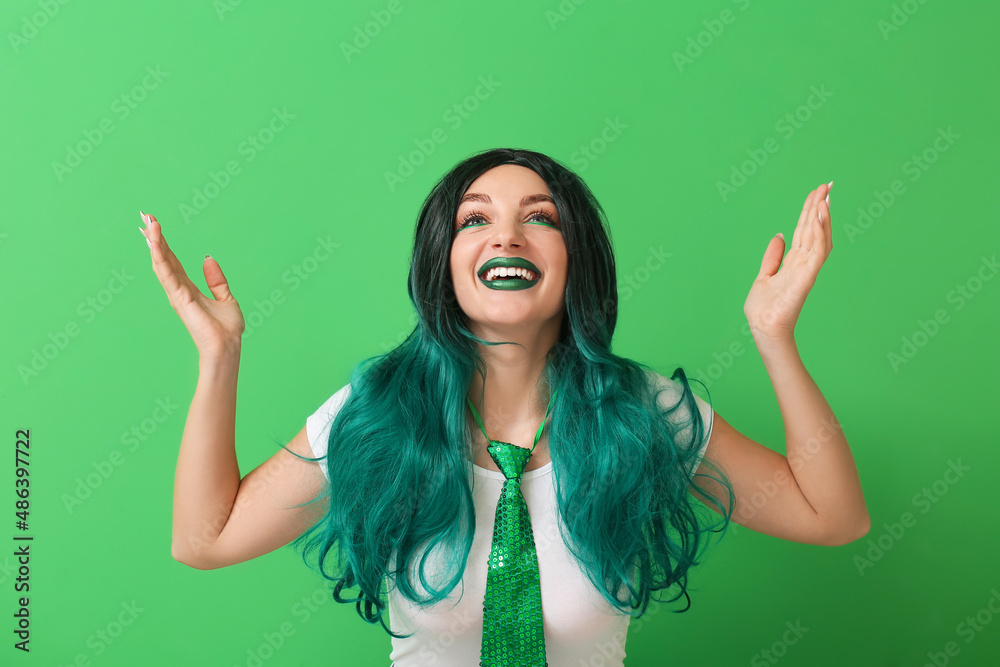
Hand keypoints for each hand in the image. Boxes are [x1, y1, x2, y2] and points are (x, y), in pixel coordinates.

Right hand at [140, 212, 244, 358]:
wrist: (227, 346)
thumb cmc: (227, 330)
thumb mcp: (226, 298)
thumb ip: (216, 280)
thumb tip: (208, 259)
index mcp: (188, 289)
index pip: (172, 261)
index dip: (163, 243)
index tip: (154, 225)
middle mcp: (178, 290)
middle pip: (163, 258)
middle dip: (153, 237)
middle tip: (144, 215)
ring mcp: (176, 293)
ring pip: (161, 262)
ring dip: (154, 242)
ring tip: (148, 222)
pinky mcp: (179, 297)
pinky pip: (167, 273)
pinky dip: (160, 257)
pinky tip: (154, 242)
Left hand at [744, 182, 832, 348]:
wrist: (764, 328)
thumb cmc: (765, 309)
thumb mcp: (764, 275)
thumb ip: (773, 256)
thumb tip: (779, 236)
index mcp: (794, 262)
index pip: (806, 230)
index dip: (811, 211)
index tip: (817, 192)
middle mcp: (803, 263)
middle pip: (814, 229)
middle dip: (820, 206)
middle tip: (827, 185)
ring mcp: (807, 270)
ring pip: (819, 237)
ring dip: (822, 216)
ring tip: (825, 195)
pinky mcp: (806, 277)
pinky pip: (816, 252)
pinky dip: (819, 234)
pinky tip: (819, 217)